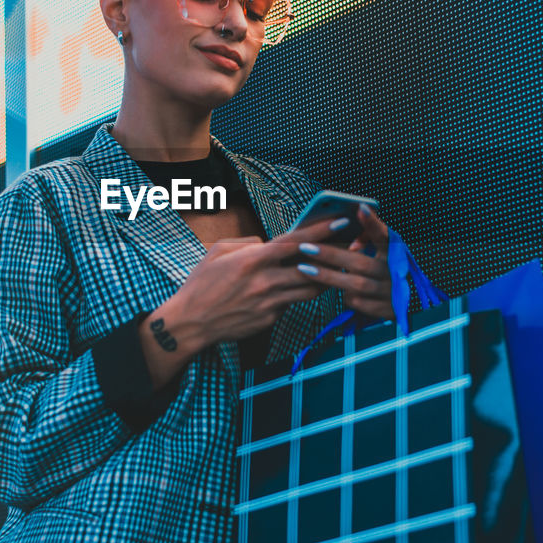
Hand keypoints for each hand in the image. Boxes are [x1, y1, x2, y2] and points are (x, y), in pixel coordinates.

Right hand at [154, 217, 357, 350]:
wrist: (191, 322)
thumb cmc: (202, 283)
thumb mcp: (218, 251)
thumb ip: (248, 242)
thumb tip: (270, 241)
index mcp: (252, 259)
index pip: (296, 242)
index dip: (322, 230)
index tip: (341, 221)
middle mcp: (264, 281)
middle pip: (311, 267)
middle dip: (332, 256)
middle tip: (350, 246)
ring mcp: (269, 302)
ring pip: (309, 289)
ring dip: (323, 278)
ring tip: (334, 267)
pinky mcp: (269, 319)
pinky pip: (291, 303)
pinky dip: (297, 293)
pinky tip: (301, 287)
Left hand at [291, 204, 393, 320]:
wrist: (409, 304)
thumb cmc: (388, 270)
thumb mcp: (386, 251)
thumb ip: (370, 236)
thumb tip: (352, 226)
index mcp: (395, 253)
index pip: (384, 235)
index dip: (372, 223)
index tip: (359, 208)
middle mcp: (394, 271)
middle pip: (360, 262)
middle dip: (331, 255)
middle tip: (305, 247)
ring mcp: (390, 292)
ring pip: (356, 284)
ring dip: (329, 277)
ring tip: (304, 269)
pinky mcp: (384, 311)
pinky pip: (358, 302)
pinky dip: (343, 295)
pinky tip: (325, 290)